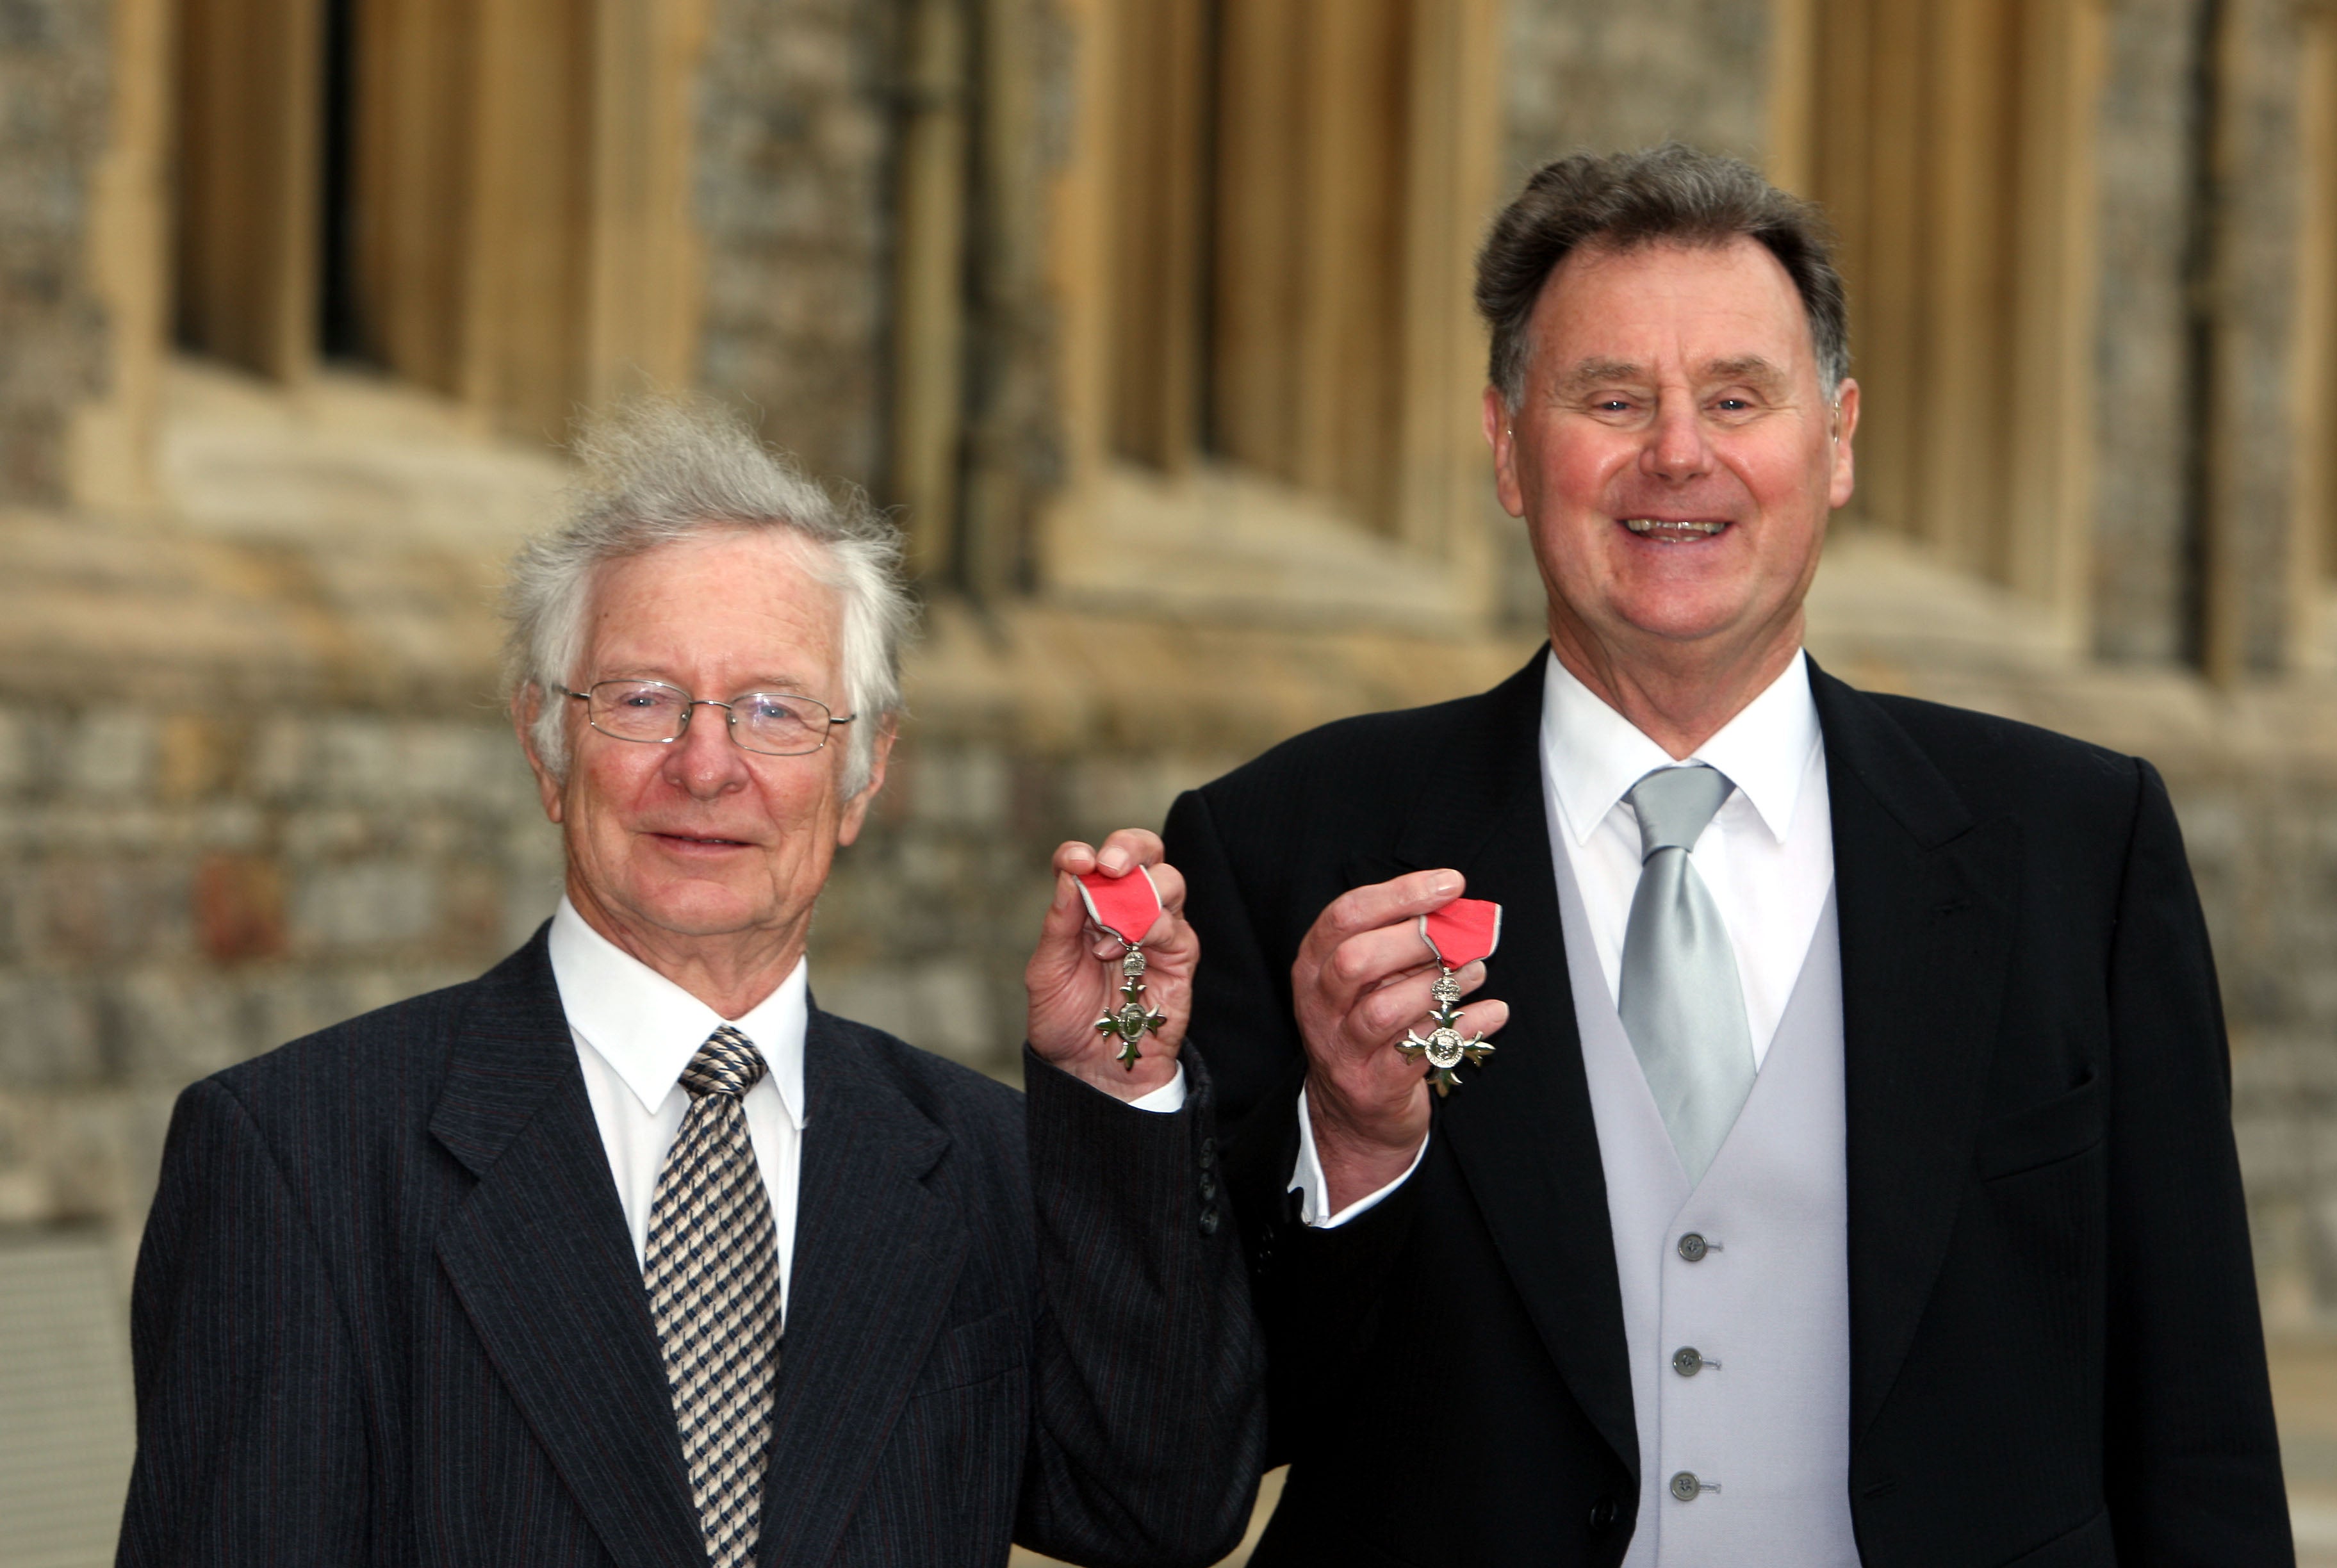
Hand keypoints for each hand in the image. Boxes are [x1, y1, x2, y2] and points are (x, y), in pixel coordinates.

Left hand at [1026, 829, 1194, 1101]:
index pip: (1092, 859)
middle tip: (1109, 866)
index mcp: (1089, 905)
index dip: (1082, 852)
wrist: (1092, 1069)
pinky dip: (1150, 928)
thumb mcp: (1047, 969)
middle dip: (1128, 847)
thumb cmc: (1067, 1019)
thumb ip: (1059, 921)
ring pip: (1168, 880)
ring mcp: (1157, 930)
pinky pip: (1176, 925)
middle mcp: (1127, 908)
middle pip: (1145, 851)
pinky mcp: (1180, 956)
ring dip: (1137, 896)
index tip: (1075, 861)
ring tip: (1109, 932)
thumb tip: (1071, 872)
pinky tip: (1125, 952)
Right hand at [1294, 871, 1507, 1210]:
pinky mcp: (1373, 1086)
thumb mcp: (1371, 982)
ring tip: (1477, 971)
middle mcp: (1319, 1005)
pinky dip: (1462, 1027)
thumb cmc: (1369, 1032)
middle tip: (1458, 934)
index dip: (1400, 894)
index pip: (1346, 916)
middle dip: (1415, 939)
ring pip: (1384, 1009)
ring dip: (1439, 985)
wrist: (1354, 1116)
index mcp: (1315, 966)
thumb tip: (1457, 912)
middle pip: (1355, 960)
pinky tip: (1492, 1010)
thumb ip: (1401, 946)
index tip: (1449, 884)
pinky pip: (1418, 1052)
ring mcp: (1342, 1049)